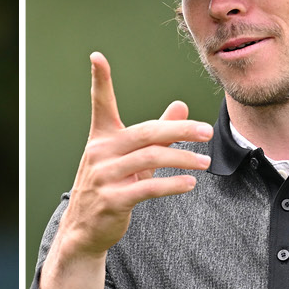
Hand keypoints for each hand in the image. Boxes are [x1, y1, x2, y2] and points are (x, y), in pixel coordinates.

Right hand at [40, 53, 213, 288]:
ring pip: (151, 159)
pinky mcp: (112, 200)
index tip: (97, 57)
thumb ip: (156, 133)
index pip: (100, 104)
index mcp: (101, 139)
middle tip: (205, 132)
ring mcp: (103, 177)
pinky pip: (148, 187)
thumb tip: (180, 105)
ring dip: (182, 160)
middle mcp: (99, 153)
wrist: (83, 231)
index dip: (99, 81)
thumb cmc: (109, 188)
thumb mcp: (130, 158)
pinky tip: (188, 184)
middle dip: (179, 130)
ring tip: (204, 162)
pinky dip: (172, 184)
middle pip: (146, 132)